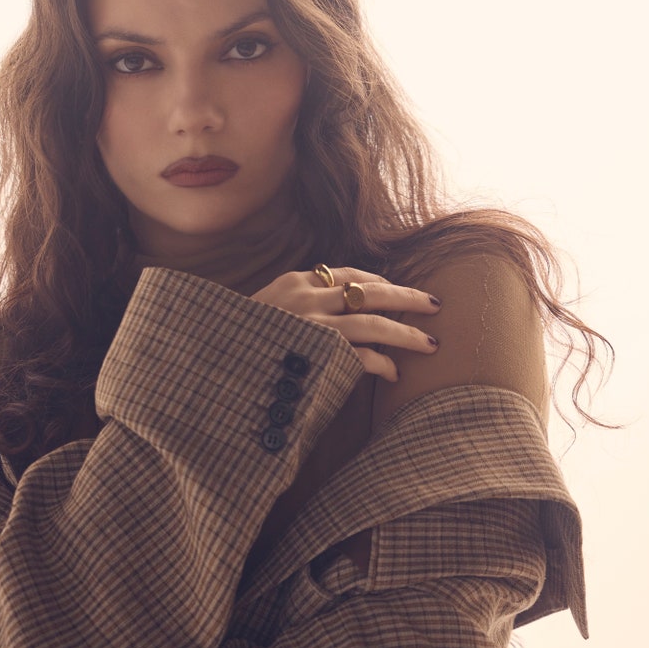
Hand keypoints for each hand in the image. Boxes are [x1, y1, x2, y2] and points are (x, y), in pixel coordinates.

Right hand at [250, 266, 440, 380]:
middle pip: (372, 291)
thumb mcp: (260, 311)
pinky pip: (361, 356)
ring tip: (431, 345)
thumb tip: (324, 311)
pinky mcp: (318, 353)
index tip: (395, 288)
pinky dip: (382, 364)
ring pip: (374, 323)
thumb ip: (290, 306)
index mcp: (294, 283)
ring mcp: (313, 326)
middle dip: (408, 298)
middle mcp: (307, 298)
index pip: (346, 274)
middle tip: (435, 305)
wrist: (213, 359)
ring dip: (407, 335)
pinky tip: (393, 373)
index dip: (377, 281)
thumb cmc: (237, 341)